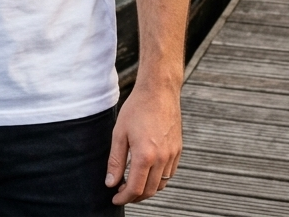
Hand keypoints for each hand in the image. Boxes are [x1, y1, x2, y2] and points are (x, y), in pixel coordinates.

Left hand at [105, 81, 182, 204]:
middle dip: (134, 196)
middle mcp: (162, 158)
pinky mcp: (178, 150)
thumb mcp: (119, 133)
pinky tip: (148, 172)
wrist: (158, 91)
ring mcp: (172, 155)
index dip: (124, 198)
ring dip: (147, 189)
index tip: (115, 198)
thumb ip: (115, 161)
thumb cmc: (137, 108)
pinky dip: (158, 179)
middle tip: (122, 193)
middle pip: (149, 190)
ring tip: (133, 183)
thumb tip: (111, 183)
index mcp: (145, 156)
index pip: (135, 189)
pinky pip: (170, 173)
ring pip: (161, 184)